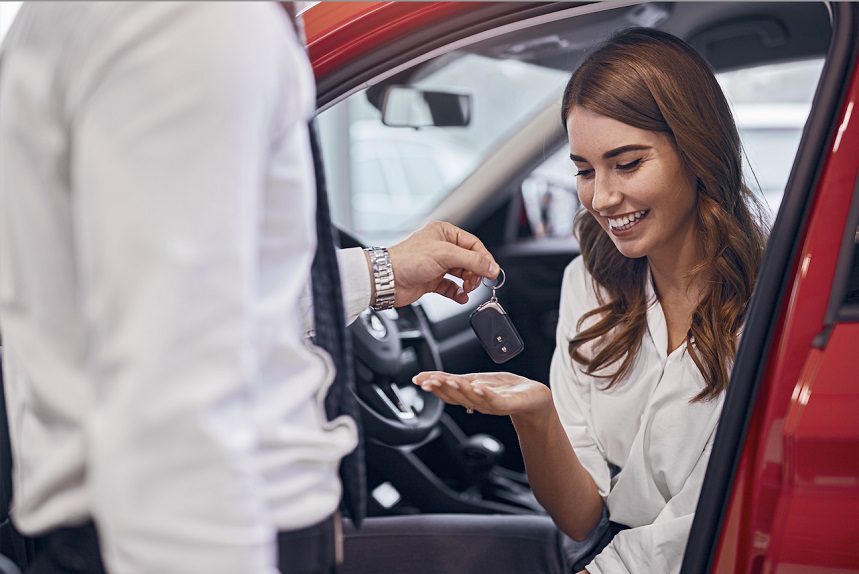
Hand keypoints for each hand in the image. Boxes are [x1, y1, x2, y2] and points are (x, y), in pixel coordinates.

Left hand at [386, 221, 498, 306]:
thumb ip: (472, 261)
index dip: (484, 258)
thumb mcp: (445, 255)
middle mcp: (441, 247)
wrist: (386, 280)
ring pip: (462, 274)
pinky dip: (458, 293)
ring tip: (467, 288)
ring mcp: (436, 265)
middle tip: (477, 282)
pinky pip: (452, 287)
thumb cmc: (407, 260)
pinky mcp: (431, 281)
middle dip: (475, 272)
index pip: (473, 244)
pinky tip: (461, 296)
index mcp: (444, 233)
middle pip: (469, 260)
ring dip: (468, 283)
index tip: (493, 272)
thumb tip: (492, 267)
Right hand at [412, 371, 551, 417]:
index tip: (419, 380)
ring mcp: (493, 404)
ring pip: (473, 399)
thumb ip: (454, 381)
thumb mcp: (475, 380)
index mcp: (469, 396)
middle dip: (442, 388)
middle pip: (456, 397)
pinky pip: (495, 400)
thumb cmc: (504, 388)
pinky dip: (485, 394)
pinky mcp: (509, 403)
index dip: (433, 386)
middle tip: (429, 381)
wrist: (532, 397)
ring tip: (449, 381)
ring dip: (460, 390)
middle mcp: (478, 403)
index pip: (447, 392)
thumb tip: (429, 377)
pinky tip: (477, 387)